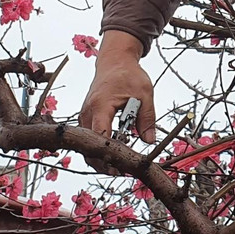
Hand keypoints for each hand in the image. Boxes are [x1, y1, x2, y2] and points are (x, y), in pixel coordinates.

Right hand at [79, 31, 156, 171]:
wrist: (114, 61)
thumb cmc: (129, 75)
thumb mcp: (145, 94)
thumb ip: (147, 118)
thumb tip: (150, 142)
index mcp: (101, 105)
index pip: (99, 136)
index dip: (108, 153)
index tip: (121, 166)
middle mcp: (87, 112)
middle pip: (88, 146)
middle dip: (102, 162)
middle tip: (121, 172)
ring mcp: (84, 115)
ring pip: (85, 146)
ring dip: (99, 158)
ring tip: (118, 167)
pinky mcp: (86, 118)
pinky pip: (88, 139)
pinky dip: (97, 149)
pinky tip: (112, 156)